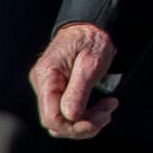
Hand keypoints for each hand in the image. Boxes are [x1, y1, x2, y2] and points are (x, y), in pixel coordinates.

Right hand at [29, 23, 118, 138]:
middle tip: (109, 113)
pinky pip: (66, 112)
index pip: (51, 117)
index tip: (100, 120)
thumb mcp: (91, 61)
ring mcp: (48, 88)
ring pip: (62, 120)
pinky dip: (85, 115)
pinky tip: (103, 107)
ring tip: (109, 107)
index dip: (73, 126)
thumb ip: (79, 89)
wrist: (92, 26)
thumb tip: (70, 116)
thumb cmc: (92, 39)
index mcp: (47, 76)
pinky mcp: (57, 90)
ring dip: (86, 121)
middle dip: (83, 125)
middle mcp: (42, 84)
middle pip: (56, 122)